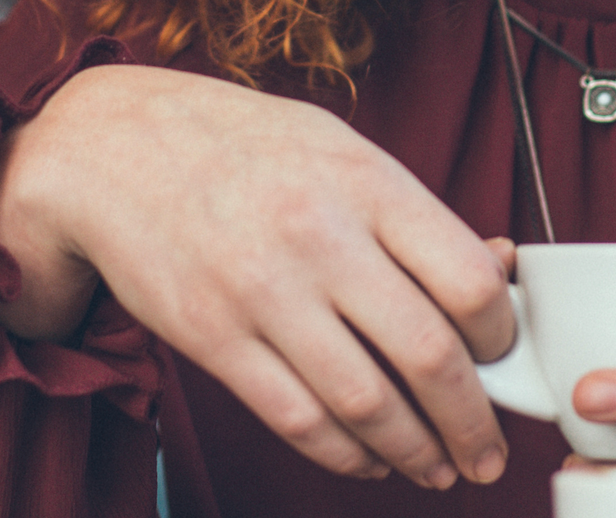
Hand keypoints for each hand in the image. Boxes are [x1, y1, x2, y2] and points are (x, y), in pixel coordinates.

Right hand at [0, 64, 517, 488]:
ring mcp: (264, 293)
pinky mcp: (215, 340)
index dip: (501, 336)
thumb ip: (416, 214)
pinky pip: (299, 420)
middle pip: (428, 356)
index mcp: (367, 184)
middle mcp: (321, 239)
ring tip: (440, 468)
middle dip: (473, 421)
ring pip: (367, 404)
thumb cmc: (242, 147)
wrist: (113, 149)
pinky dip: (347, 456)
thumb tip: (500, 268)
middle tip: (489, 450)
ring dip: (417, 452)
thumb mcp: (341, 150)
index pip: (468, 279)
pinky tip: (370, 459)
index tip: (502, 356)